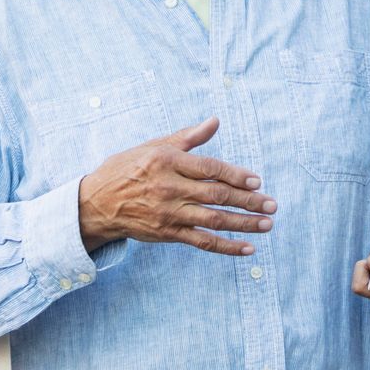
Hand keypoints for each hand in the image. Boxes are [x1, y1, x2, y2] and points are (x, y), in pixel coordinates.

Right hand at [77, 117, 275, 254]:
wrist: (96, 203)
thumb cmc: (127, 168)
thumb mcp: (154, 146)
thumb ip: (188, 137)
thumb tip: (215, 121)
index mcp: (168, 162)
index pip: (210, 168)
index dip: (236, 175)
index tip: (257, 180)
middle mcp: (170, 188)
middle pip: (217, 194)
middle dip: (248, 200)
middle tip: (272, 204)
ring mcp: (169, 213)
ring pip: (214, 220)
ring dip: (244, 223)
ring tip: (267, 224)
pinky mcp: (168, 233)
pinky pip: (202, 242)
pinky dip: (226, 246)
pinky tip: (247, 248)